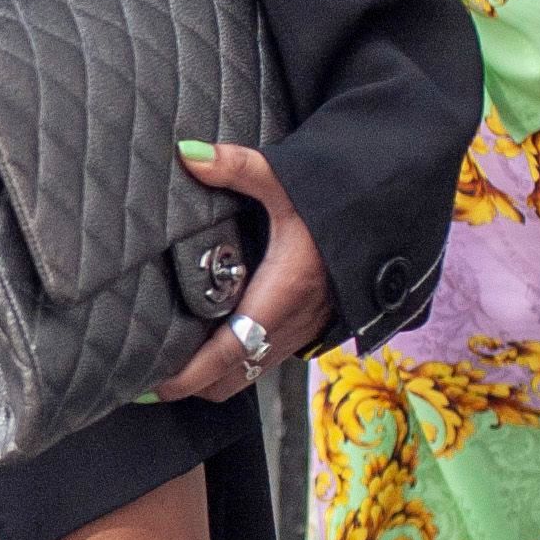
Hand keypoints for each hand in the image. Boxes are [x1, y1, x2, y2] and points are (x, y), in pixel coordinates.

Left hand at [154, 143, 333, 404]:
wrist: (393, 207)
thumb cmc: (340, 194)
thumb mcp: (288, 177)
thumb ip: (237, 167)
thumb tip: (187, 154)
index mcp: (284, 292)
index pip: (227, 353)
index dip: (187, 377)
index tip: (150, 385)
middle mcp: (295, 321)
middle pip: (232, 378)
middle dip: (190, 384)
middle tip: (146, 371)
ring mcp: (306, 328)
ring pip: (249, 373)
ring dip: (213, 374)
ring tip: (169, 360)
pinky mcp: (313, 326)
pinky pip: (266, 358)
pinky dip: (237, 360)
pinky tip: (211, 338)